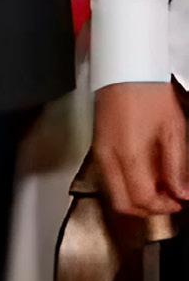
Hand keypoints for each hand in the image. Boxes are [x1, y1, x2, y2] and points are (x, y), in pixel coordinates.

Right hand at [94, 82, 188, 218]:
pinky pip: (110, 179)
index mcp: (129, 154)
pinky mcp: (99, 148)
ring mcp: (100, 154)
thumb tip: (182, 192)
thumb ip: (176, 167)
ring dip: (137, 198)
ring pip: (114, 194)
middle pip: (122, 204)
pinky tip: (145, 174)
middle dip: (147, 209)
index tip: (179, 202)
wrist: (125, 71)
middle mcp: (109, 158)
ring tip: (160, 187)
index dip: (163, 207)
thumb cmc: (147, 93)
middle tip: (169, 201)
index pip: (142, 198)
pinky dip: (127, 185)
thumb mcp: (174, 131)